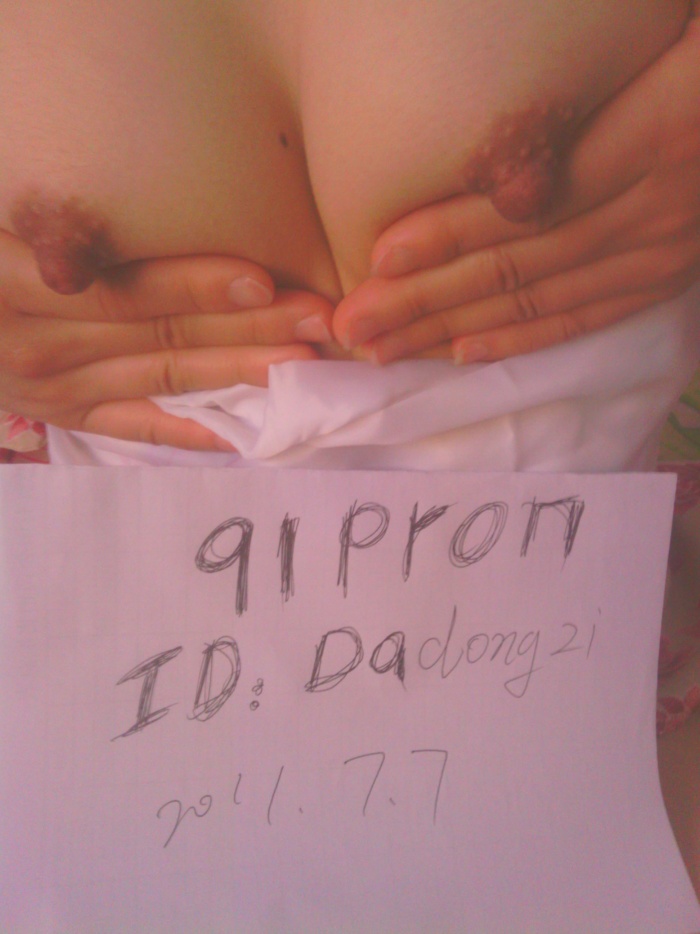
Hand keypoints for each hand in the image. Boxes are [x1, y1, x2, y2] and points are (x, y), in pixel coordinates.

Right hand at [0, 231, 332, 448]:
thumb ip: (46, 233)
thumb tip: (98, 242)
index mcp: (17, 289)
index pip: (123, 291)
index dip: (194, 287)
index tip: (263, 281)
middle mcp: (44, 349)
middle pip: (161, 336)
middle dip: (246, 329)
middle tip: (318, 319)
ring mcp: (59, 392)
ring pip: (163, 380)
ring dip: (237, 373)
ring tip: (301, 363)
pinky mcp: (68, 416)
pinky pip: (133, 428)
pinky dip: (185, 433)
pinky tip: (239, 436)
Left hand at [334, 8, 699, 363]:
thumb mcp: (668, 40)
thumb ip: (590, 92)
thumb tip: (508, 145)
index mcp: (654, 136)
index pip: (529, 203)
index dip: (449, 233)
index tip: (379, 258)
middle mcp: (654, 209)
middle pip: (517, 264)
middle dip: (425, 300)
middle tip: (354, 327)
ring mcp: (661, 250)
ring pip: (538, 299)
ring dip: (452, 328)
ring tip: (383, 349)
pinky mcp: (665, 274)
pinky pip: (586, 316)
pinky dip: (521, 338)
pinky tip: (462, 352)